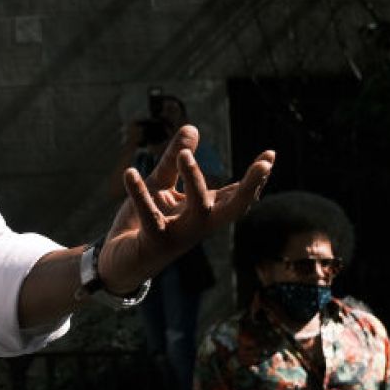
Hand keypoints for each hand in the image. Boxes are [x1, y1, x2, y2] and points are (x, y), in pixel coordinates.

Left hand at [97, 125, 272, 291]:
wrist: (118, 262)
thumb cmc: (143, 224)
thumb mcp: (159, 187)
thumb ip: (172, 161)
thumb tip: (192, 127)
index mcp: (203, 212)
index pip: (236, 194)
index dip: (255, 178)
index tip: (271, 155)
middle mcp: (198, 225)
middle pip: (233, 208)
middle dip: (251, 188)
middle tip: (264, 165)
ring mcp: (180, 235)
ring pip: (198, 209)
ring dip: (194, 180)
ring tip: (183, 154)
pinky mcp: (155, 242)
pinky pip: (150, 216)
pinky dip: (139, 193)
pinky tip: (129, 173)